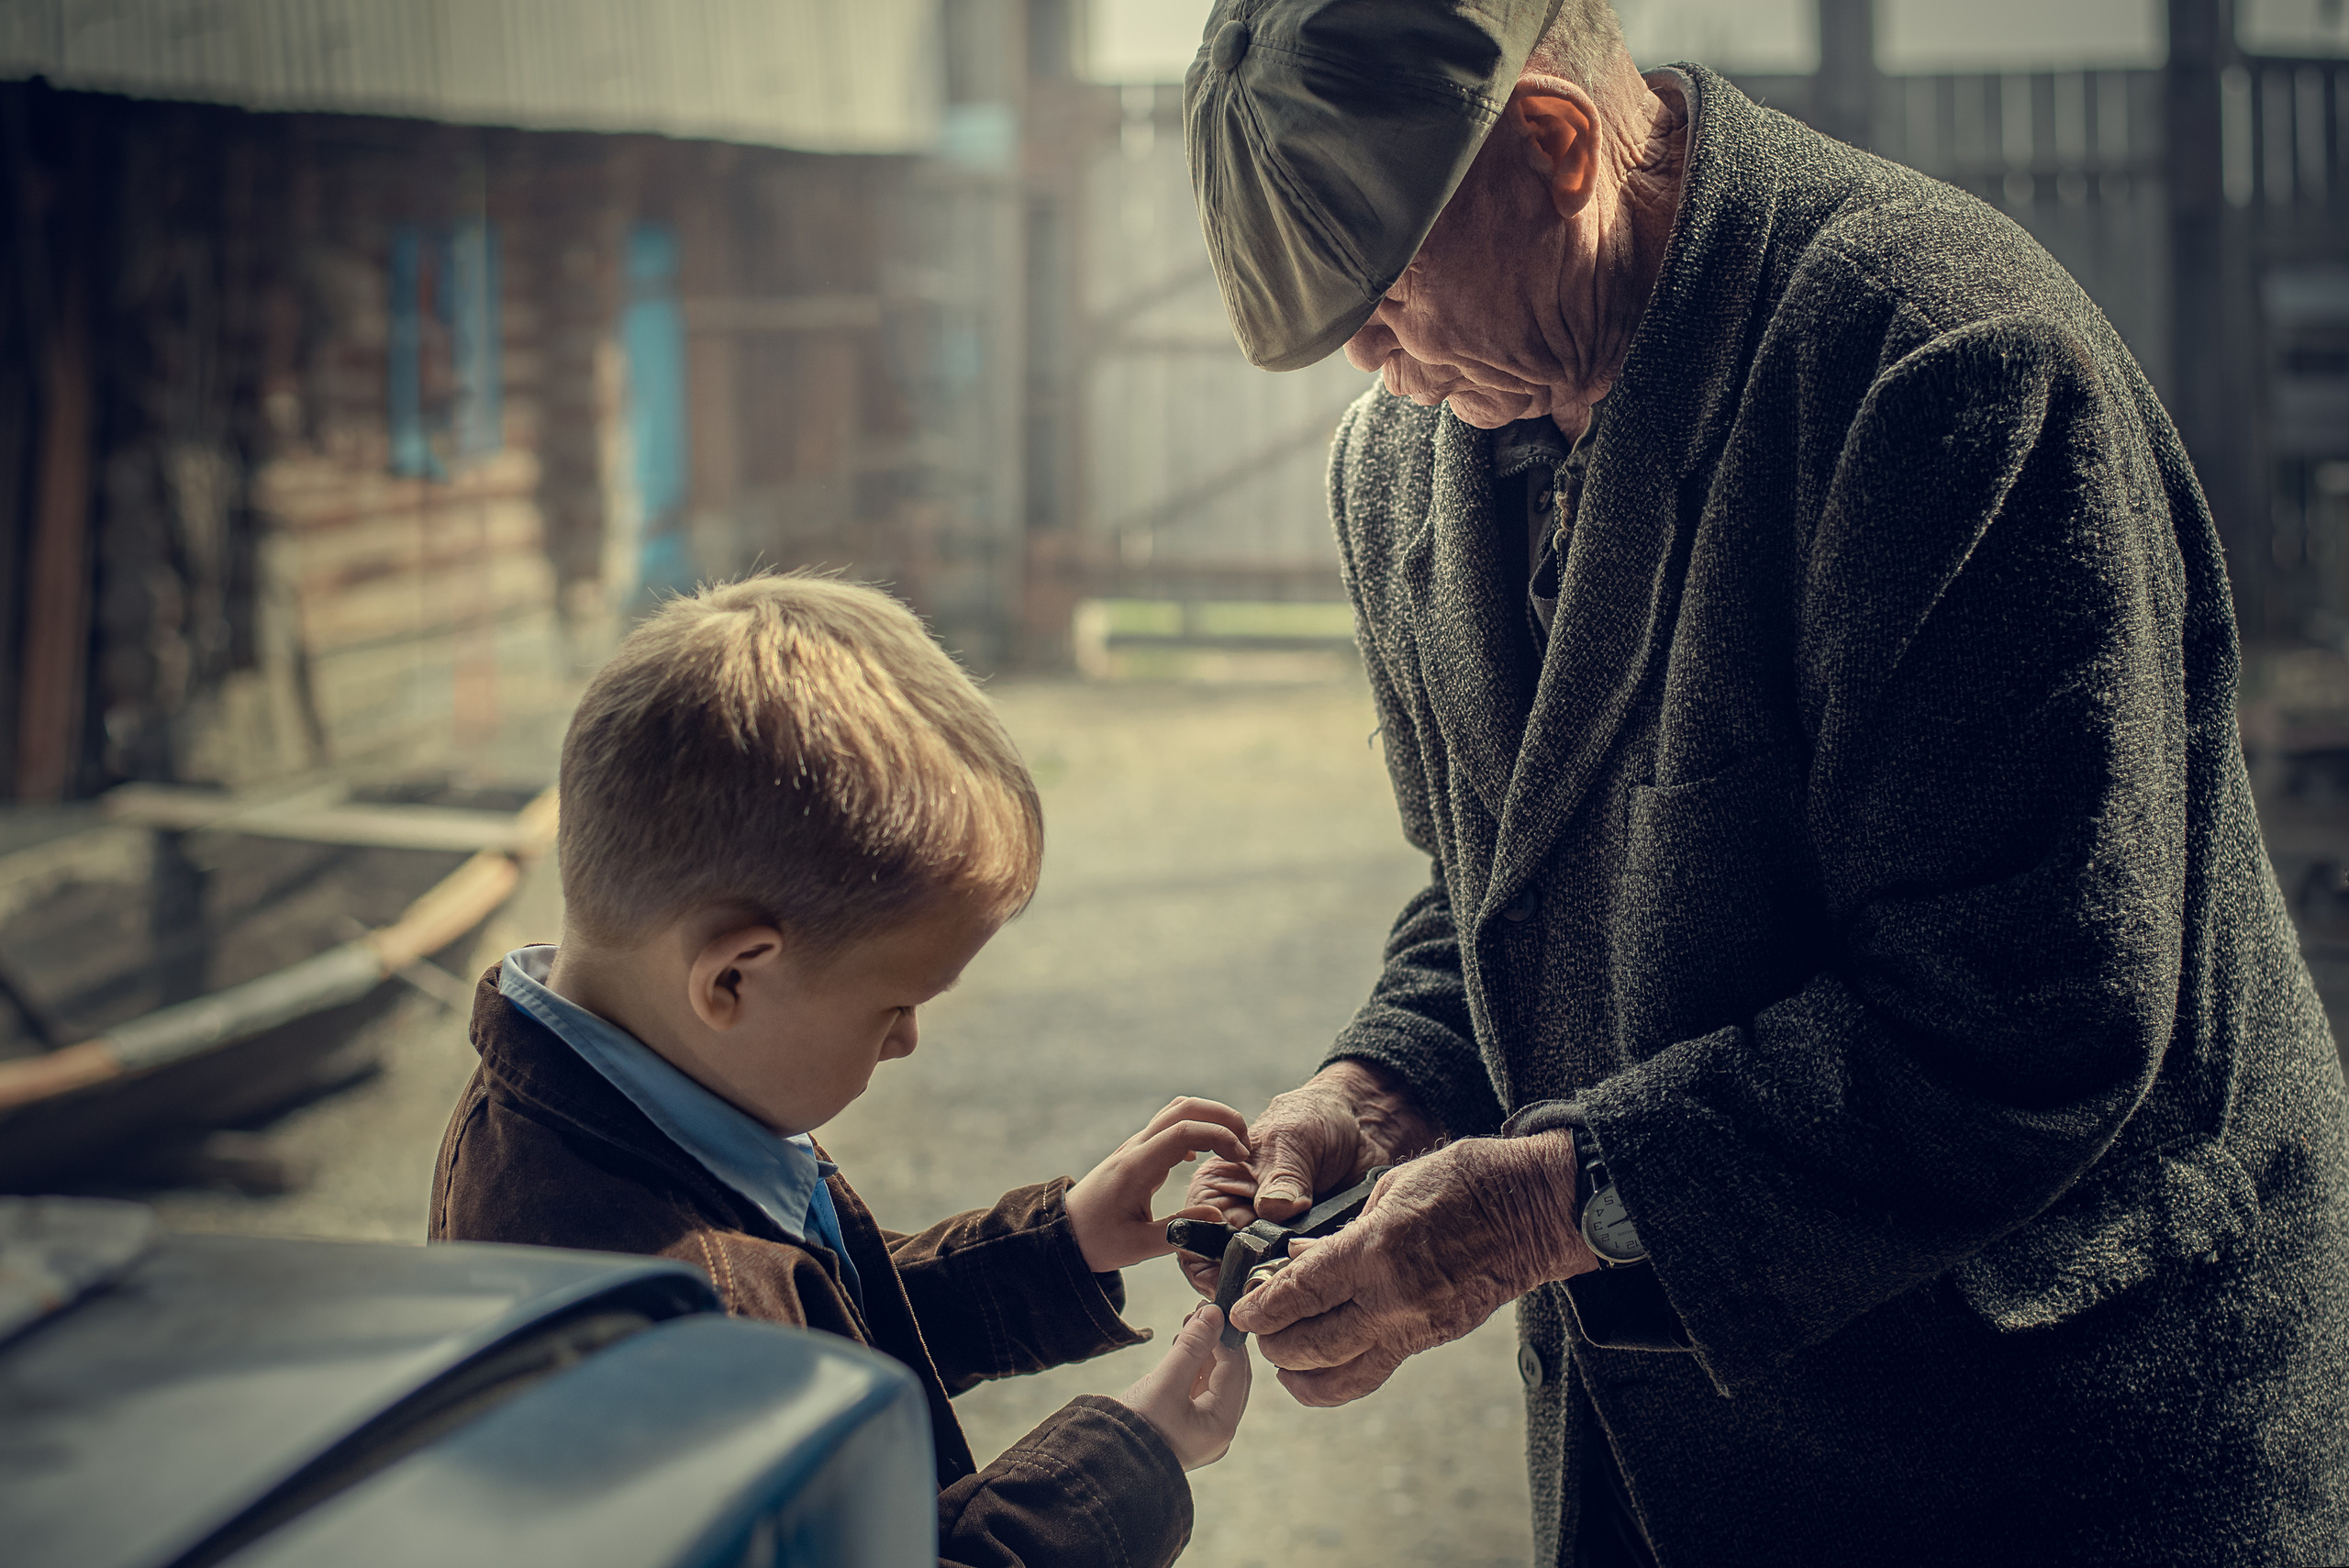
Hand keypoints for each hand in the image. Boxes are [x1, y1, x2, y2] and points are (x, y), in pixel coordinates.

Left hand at [1067, 1097, 1250, 1272]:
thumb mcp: (1137, 1246)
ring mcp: (1136, 1147)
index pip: (1183, 1131)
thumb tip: (1219, 1217)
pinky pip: (1170, 1126)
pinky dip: (1197, 1130)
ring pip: (1177, 1111)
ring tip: (1233, 1149)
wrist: (1060, 1234)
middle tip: (1245, 1147)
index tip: (1240, 1158)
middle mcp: (1136, 1148)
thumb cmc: (1094, 1241)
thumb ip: (1180, 1232)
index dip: (1218, 1136)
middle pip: (1184, 1107)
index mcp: (1136, 1167)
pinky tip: (1204, 1156)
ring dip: (1210, 1120)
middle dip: (1222, 1117)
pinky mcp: (1138, 1153)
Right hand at [1117, 1304, 1251, 1469]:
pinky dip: (1193, 1368)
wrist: (1105, 1463)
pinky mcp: (1187, 1428)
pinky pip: (1199, 1391)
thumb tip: (1213, 1313)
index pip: (1235, 1370)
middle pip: (1230, 1376)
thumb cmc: (1135, 1427)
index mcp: (1221, 1425)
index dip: (1225, 1336)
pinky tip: (1181, 1348)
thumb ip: (1191, 1346)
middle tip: (1201, 1313)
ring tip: (1188, 1326)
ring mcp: (1203, 1431)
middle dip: (1216, 1343)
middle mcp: (1219, 1431)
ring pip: (1214, 1382)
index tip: (1211, 1309)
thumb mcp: (1164, 1382)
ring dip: (1204, 1352)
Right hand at [1176, 1061, 1440, 1296]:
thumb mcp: (1292, 1139)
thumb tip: (1276, 1209)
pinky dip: (1311, 1282)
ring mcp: (1273, 1239)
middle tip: (1281, 1288)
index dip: (1208, 1269)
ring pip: (1266, 1282)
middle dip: (1251, 1285)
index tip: (1237, 1284)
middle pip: (1229, 1273)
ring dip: (1285, 1285)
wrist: (1363, 1123)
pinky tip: (1327, 1280)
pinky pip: (1300, 1279)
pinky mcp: (1305, 1251)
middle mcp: (1240, 1221)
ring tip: (1308, 1281)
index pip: (1194, 1244)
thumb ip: (1283, 1176)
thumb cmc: (1314, 1118)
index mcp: (1217, 1191)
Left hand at [1228, 1131, 1593, 1405]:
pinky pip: (1378, 1369)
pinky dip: (1343, 1375)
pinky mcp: (1436, 1338)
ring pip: (1345, 1374)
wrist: (1536, 1208)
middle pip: (1314, 1344)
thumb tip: (1299, 1261)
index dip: (1262, 1307)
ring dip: (1304, 1374)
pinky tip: (1325, 1364)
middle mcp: (1395, 1299)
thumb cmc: (1466, 1180)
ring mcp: (1418, 1326)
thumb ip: (1341, 1232)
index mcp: (1378, 1251)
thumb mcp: (1392, 1187)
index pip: (1302, 1293)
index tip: (1239, 1311)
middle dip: (1274, 1343)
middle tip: (1257, 1329)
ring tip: (1283, 1361)